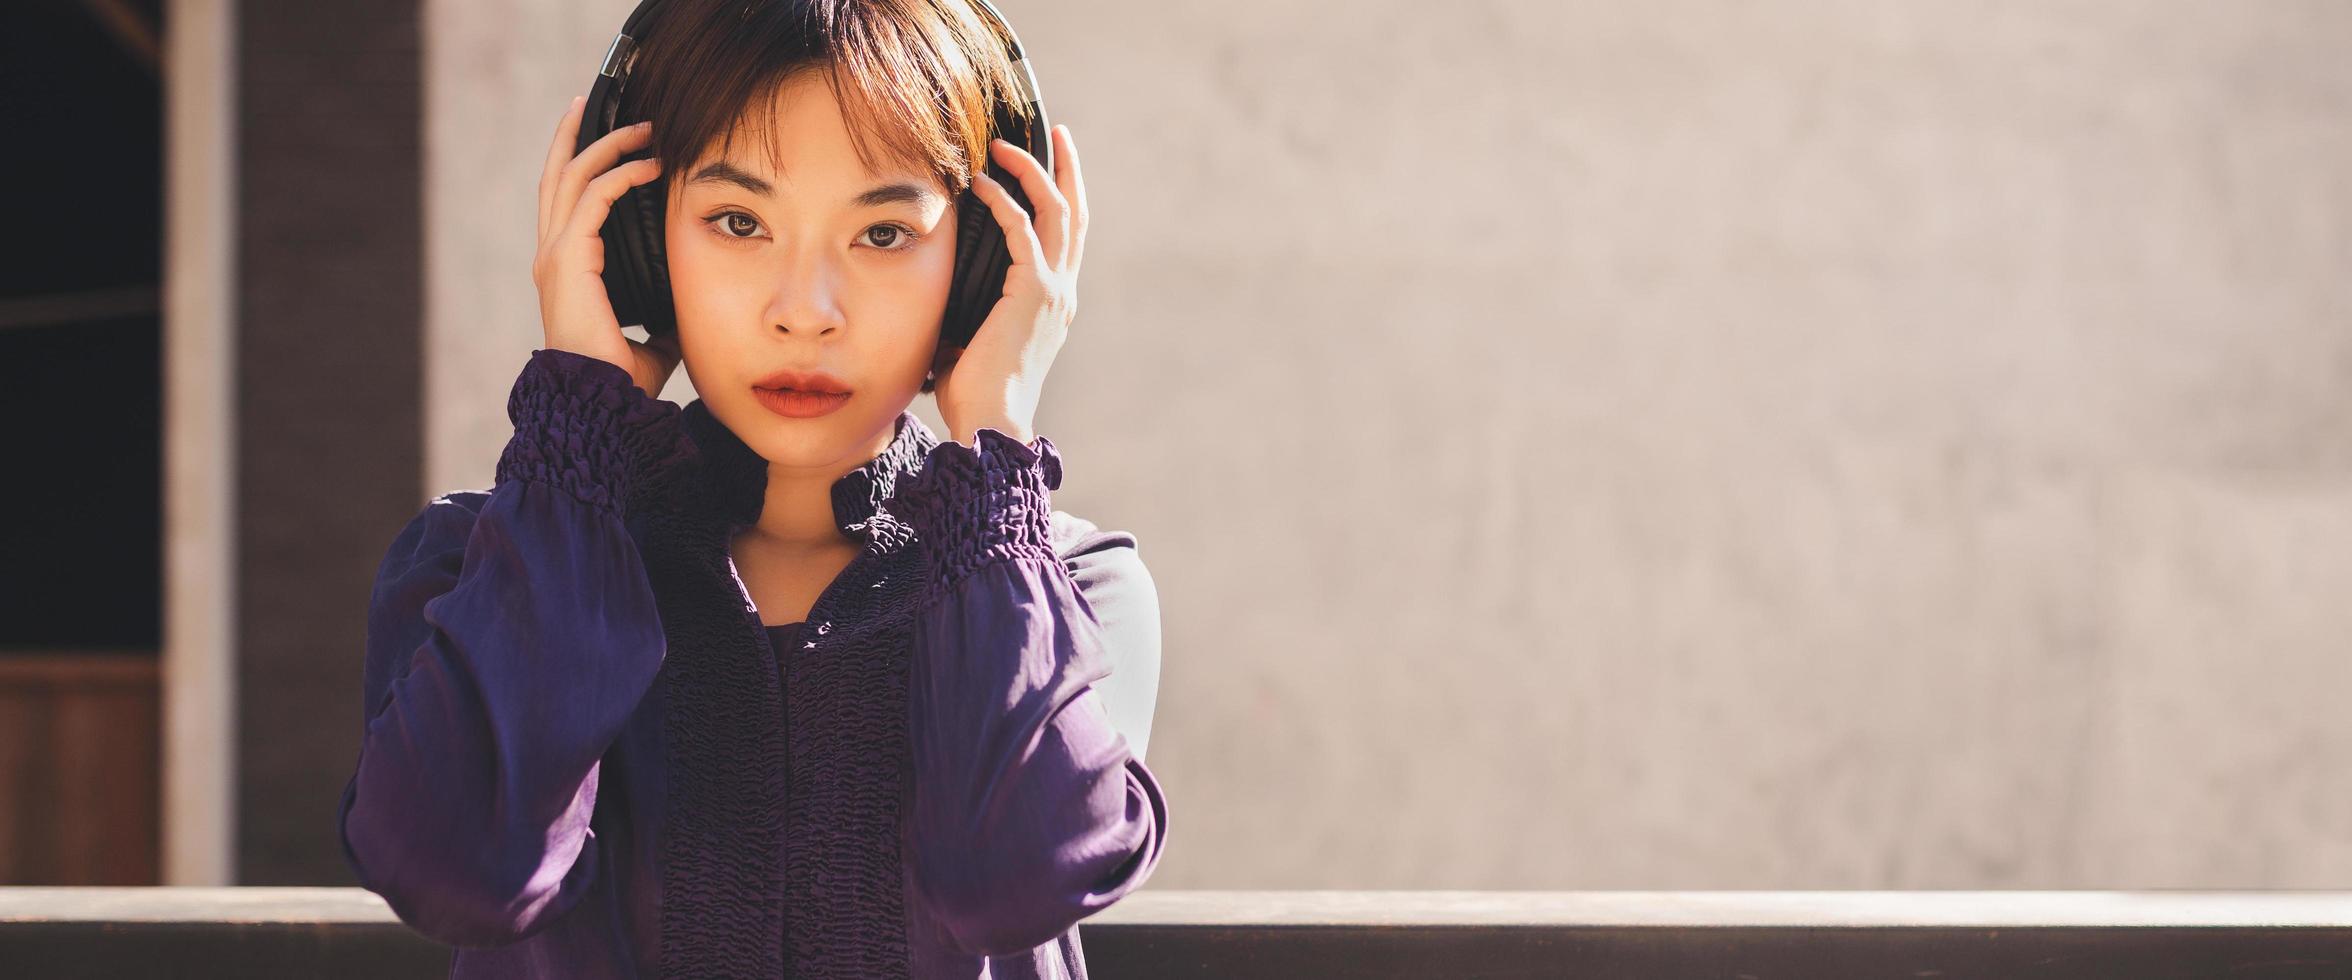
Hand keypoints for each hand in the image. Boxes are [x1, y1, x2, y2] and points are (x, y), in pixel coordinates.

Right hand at [533, 95, 681, 396]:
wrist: (601, 406)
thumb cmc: (621, 382)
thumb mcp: (653, 337)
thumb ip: (664, 316)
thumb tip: (690, 306)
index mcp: (567, 271)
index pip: (567, 203)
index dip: (582, 165)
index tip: (606, 139)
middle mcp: (554, 257)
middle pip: (557, 177)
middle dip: (577, 136)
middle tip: (595, 103)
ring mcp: (556, 256)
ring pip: (572, 177)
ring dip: (606, 145)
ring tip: (641, 126)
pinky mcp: (569, 260)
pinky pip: (593, 198)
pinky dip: (620, 174)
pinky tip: (649, 164)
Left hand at [934, 124, 1088, 447]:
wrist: (991, 424)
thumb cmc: (974, 394)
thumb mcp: (970, 338)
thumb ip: (965, 308)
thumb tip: (933, 288)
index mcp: (1054, 303)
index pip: (1065, 238)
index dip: (1060, 197)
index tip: (1046, 166)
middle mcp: (1063, 291)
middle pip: (1075, 213)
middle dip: (1066, 168)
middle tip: (1058, 134)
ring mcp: (1054, 290)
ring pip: (1057, 211)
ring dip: (1034, 171)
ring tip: (1006, 145)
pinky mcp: (1035, 290)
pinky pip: (1023, 229)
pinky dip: (1004, 201)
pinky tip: (981, 185)